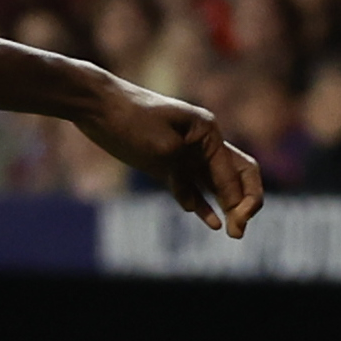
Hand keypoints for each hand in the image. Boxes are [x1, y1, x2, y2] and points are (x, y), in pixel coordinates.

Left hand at [73, 71, 259, 235]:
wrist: (97, 106)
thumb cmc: (131, 120)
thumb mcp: (164, 149)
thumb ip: (189, 174)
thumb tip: (208, 198)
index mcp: (208, 132)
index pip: (235, 172)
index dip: (239, 201)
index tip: (237, 224)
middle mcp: (203, 143)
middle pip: (236, 175)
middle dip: (243, 203)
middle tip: (239, 232)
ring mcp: (186, 154)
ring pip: (217, 185)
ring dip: (227, 207)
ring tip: (234, 233)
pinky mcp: (168, 165)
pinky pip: (192, 189)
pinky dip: (203, 206)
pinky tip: (212, 224)